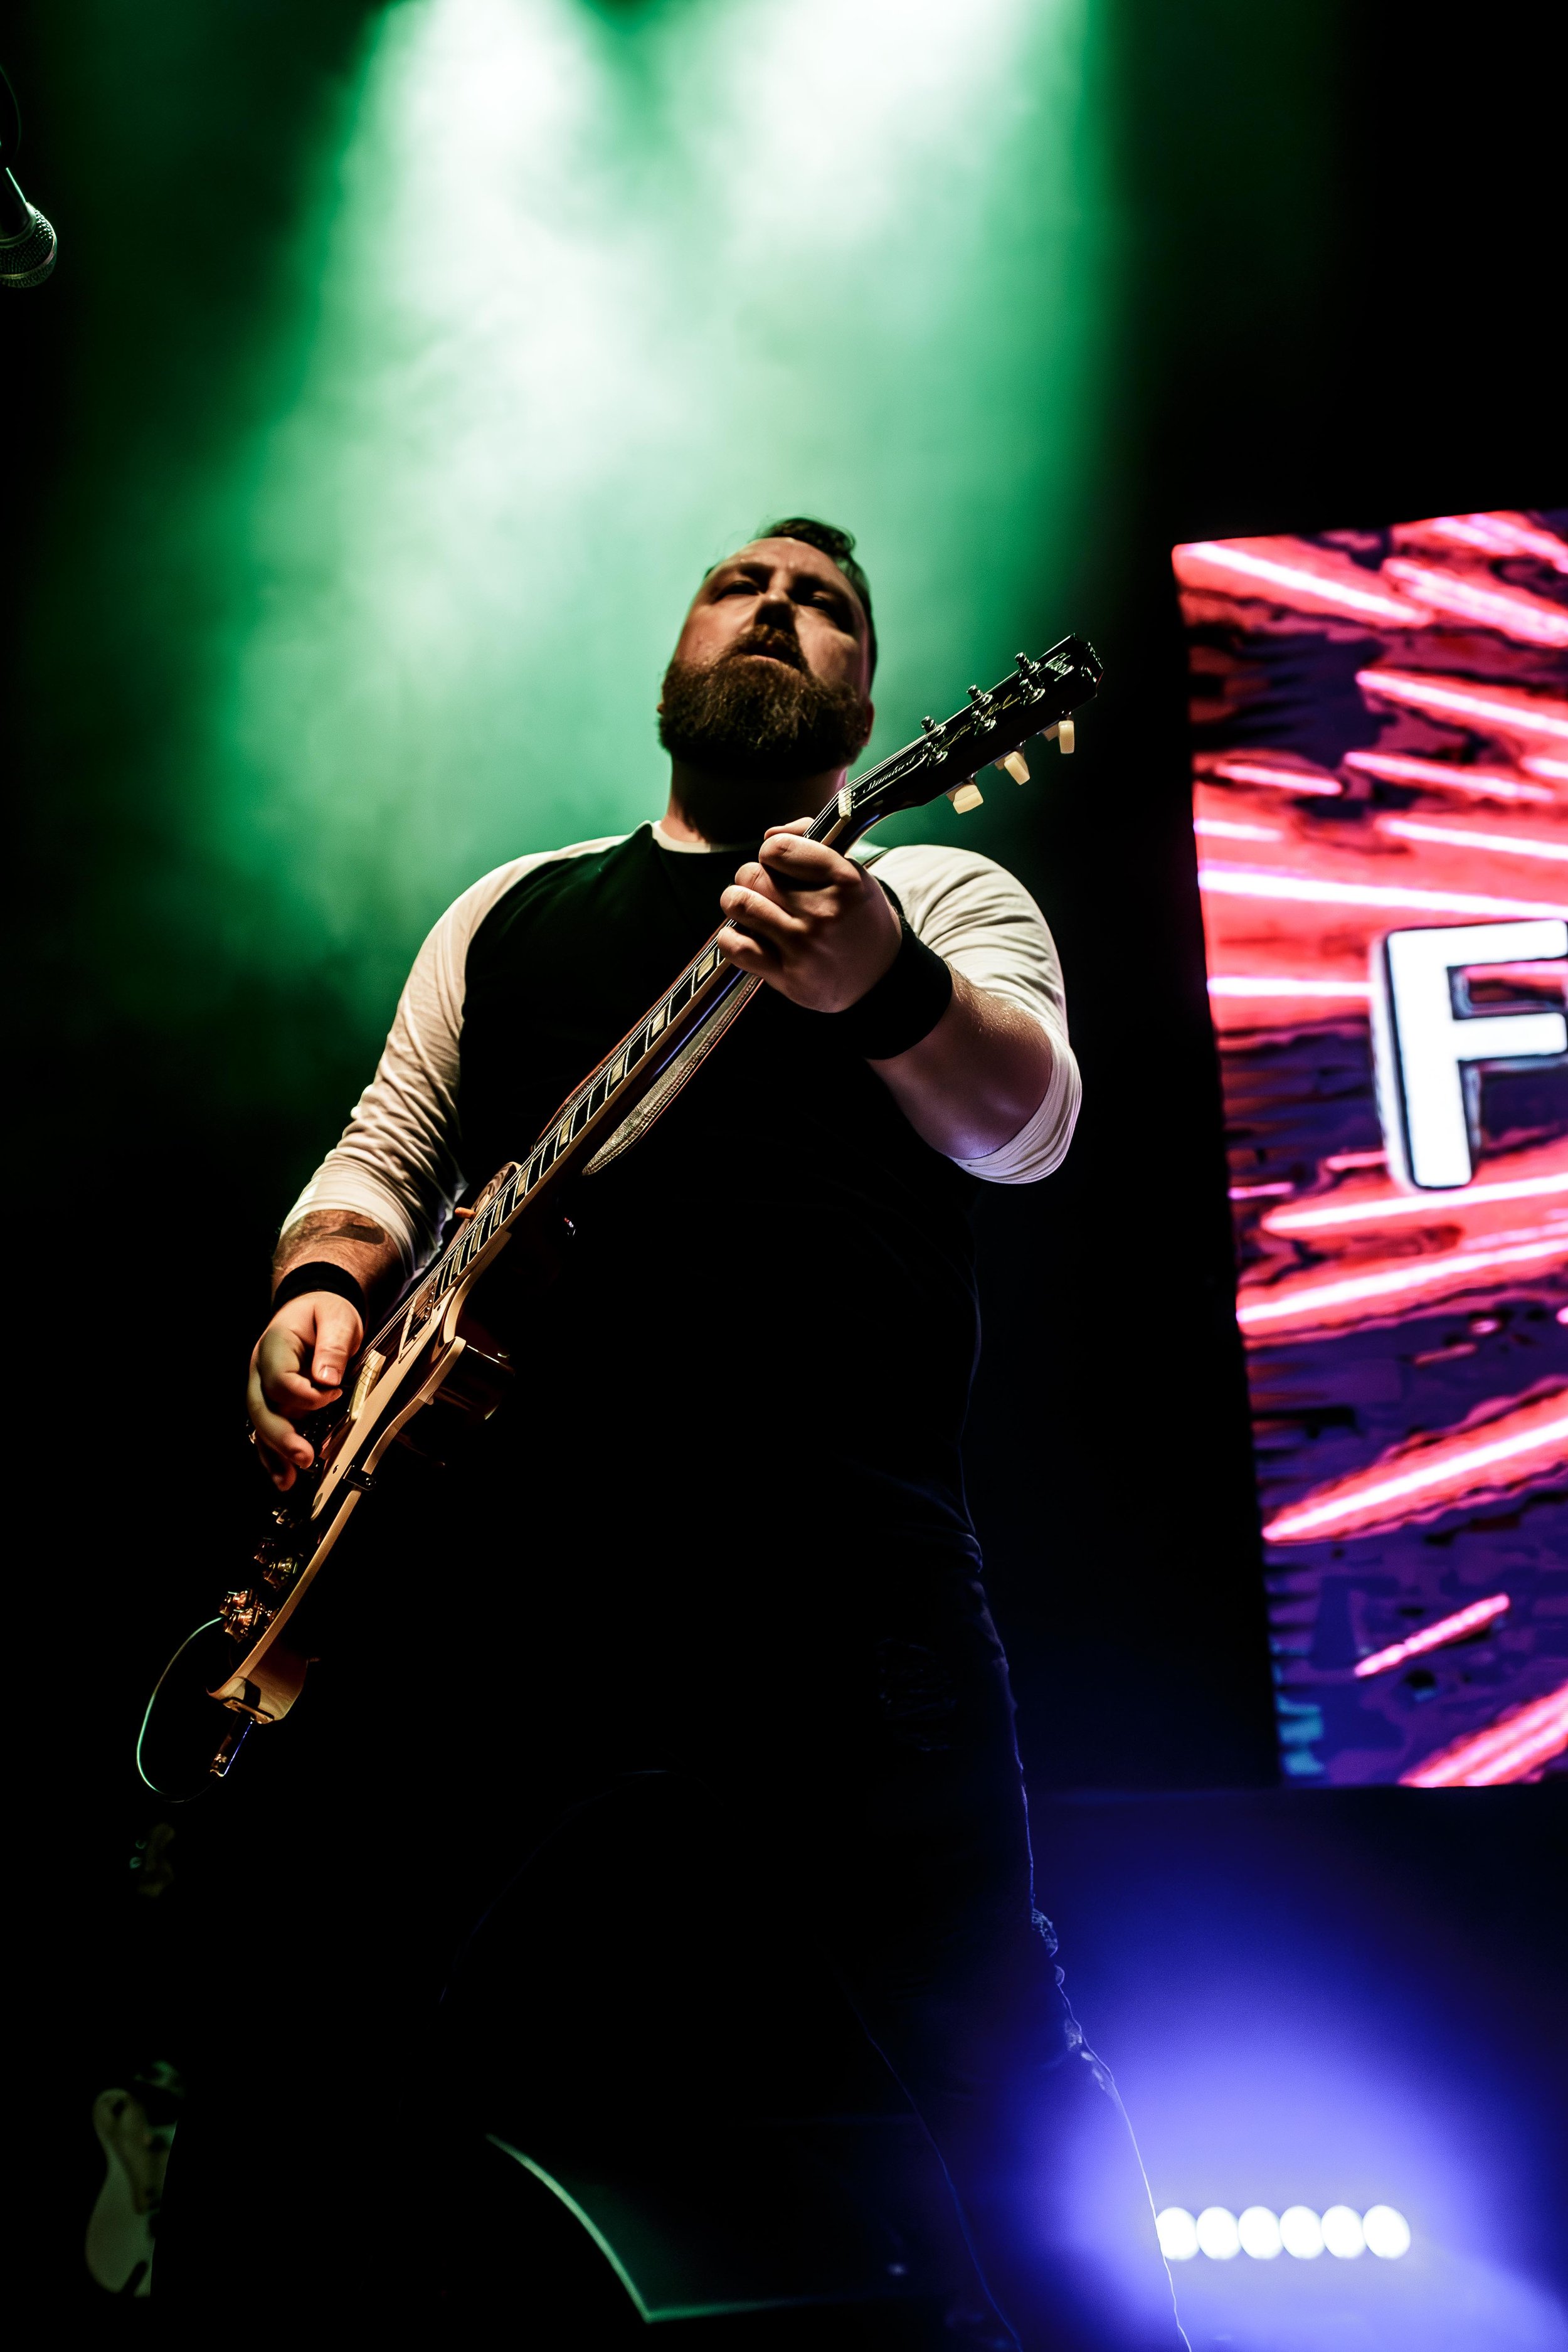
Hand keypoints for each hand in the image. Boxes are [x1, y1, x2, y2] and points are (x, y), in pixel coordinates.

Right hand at [246, 1292, 363, 1490]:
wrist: (315, 1307)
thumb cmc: (324, 1312)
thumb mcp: (336, 1318)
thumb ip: (332, 1346)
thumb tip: (326, 1378)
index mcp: (275, 1346)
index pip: (280, 1380)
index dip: (306, 1395)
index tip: (334, 1394)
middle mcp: (261, 1370)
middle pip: (262, 1408)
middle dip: (282, 1436)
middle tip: (304, 1456)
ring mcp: (263, 1387)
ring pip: (261, 1424)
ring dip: (274, 1453)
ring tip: (288, 1479)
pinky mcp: (274, 1402)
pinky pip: (267, 1429)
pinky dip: (273, 1454)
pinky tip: (282, 1475)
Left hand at [716, 820, 900, 1011]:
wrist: (880, 973)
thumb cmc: (856, 915)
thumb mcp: (849, 870)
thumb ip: (810, 840)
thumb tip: (768, 836)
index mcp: (844, 879)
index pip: (776, 848)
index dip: (771, 854)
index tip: (778, 865)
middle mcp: (824, 912)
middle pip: (751, 875)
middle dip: (752, 879)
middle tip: (764, 891)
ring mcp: (804, 946)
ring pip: (739, 904)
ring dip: (737, 903)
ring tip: (751, 909)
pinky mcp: (788, 976)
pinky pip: (734, 945)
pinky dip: (731, 936)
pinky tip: (746, 935)